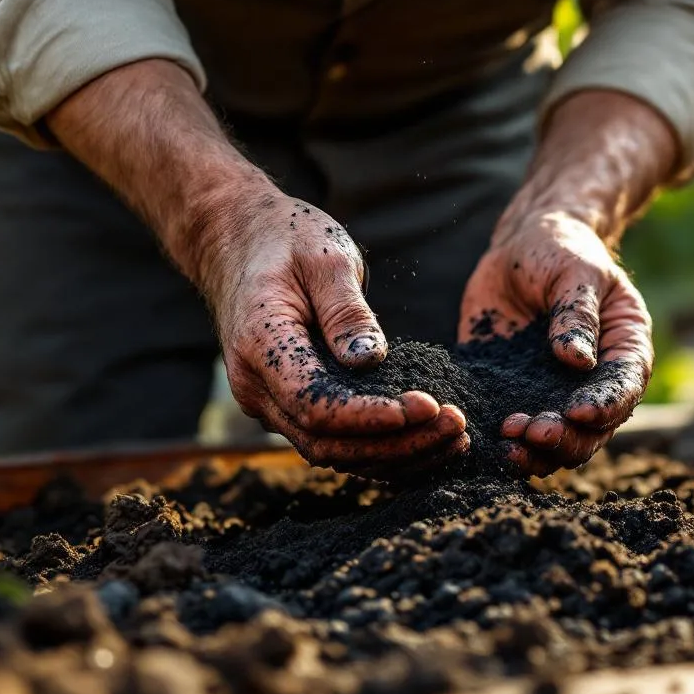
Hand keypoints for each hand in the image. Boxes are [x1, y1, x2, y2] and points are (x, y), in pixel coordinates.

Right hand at [204, 196, 469, 478]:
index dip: (370, 416)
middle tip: (455, 427)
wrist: (239, 241)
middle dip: (395, 443)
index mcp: (260, 344)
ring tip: (453, 438)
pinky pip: (334, 442)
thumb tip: (370, 360)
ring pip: (330, 452)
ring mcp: (268, 402)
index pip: (314, 403)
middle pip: (325, 442)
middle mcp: (255, 386)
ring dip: (394, 455)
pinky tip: (428, 439)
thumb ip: (346, 310)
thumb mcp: (325, 256)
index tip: (427, 407)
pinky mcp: (289, 406)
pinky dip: (381, 449)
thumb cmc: (286, 239)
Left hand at [460, 209, 652, 475]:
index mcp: (624, 350)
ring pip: (553, 440)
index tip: (578, 413)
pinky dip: (500, 440)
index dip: (605, 406)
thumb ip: (577, 312)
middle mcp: (593, 382)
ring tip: (506, 439)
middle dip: (565, 438)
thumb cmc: (561, 250)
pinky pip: (513, 428)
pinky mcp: (515, 393)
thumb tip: (578, 360)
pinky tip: (481, 438)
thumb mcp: (575, 271)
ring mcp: (553, 393)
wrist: (520, 247)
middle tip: (533, 433)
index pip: (623, 388)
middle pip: (591, 429)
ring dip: (534, 449)